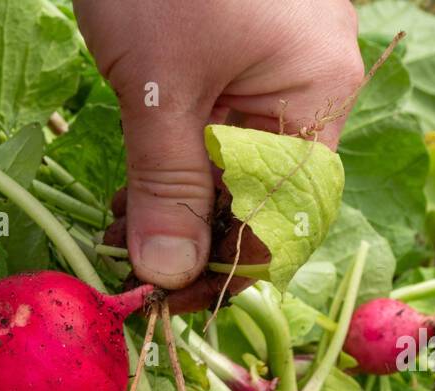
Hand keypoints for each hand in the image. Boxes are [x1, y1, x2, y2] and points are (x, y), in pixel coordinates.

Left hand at [74, 0, 364, 292]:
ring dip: (176, 205)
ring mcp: (279, 60)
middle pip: (260, 193)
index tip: (166, 299)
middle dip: (192, 238)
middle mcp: (313, 80)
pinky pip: (218, 127)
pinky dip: (176, 162)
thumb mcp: (159, 90)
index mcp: (318, 91)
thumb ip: (166, 186)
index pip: (283, 216)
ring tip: (117, 229)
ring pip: (233, 164)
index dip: (226, 271)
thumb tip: (167, 274)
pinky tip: (132, 190)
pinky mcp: (241, 47)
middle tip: (127, 268)